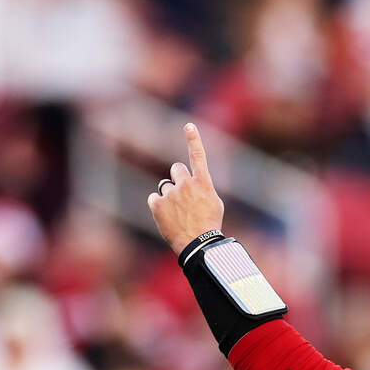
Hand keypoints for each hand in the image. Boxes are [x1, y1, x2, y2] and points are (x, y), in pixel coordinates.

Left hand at [146, 123, 224, 252]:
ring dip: (170, 196)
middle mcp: (186, 184)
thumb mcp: (215, 203)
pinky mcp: (157, 204)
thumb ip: (203, 188)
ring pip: (165, 186)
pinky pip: (154, 197)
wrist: (197, 244)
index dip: (193, 139)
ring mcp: (171, 194)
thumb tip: (194, 183)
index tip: (188, 125)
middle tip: (182, 196)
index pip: (197, 156)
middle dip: (178, 179)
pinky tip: (167, 217)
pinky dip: (158, 206)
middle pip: (176, 169)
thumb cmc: (209, 225)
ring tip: (177, 213)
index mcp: (203, 183)